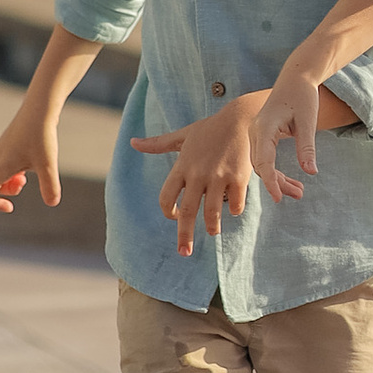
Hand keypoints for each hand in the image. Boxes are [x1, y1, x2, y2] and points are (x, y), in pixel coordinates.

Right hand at [0, 100, 59, 216]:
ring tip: (27, 176)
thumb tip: (52, 203)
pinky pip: (4, 164)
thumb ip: (50, 186)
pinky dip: (14, 171)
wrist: (39, 108)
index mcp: (0, 166)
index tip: (11, 206)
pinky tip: (30, 164)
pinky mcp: (8, 144)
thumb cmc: (42, 135)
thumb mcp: (48, 164)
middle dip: (7, 192)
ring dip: (11, 182)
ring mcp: (0, 151)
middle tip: (25, 183)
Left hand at [130, 99, 260, 256]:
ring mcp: (219, 177)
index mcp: (182, 166)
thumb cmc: (209, 129)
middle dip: (184, 236)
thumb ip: (158, 144)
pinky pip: (235, 205)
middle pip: (187, 212)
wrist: (240, 119)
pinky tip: (234, 209)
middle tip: (184, 253)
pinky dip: (234, 211)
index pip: (166, 197)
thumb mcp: (182, 136)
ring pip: (212, 213)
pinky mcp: (239, 178)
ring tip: (213, 232)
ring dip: (212, 227)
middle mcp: (198, 173)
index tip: (174, 216)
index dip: (168, 211)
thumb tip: (132, 143)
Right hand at [249, 64, 328, 202]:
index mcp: (264, 127)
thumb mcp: (308, 121)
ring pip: (262, 165)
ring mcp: (256, 134)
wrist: (295, 79)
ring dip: (278, 180)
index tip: (278, 198)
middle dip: (277, 183)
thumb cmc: (303, 96)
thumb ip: (307, 147)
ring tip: (299, 192)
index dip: (271, 182)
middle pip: (262, 166)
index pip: (264, 161)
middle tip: (299, 195)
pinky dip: (276, 172)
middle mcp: (255, 132)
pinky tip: (292, 182)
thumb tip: (311, 172)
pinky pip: (265, 159)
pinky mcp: (261, 136)